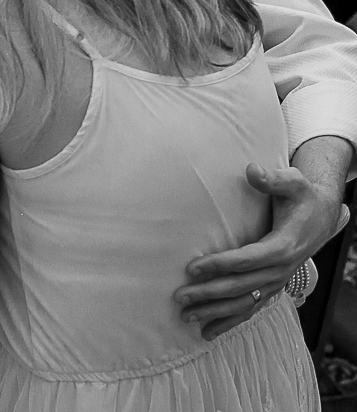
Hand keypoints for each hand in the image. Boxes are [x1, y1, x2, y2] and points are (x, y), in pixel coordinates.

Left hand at [174, 162, 350, 339]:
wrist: (323, 216)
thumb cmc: (302, 197)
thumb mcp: (293, 182)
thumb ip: (273, 179)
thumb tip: (252, 170)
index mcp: (283, 245)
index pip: (248, 259)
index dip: (221, 264)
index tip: (192, 268)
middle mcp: (281, 269)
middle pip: (242, 286)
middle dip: (210, 293)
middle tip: (180, 297)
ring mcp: (278, 282)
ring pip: (245, 303)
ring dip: (216, 312)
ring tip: (186, 317)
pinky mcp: (273, 288)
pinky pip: (251, 310)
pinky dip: (230, 322)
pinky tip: (208, 332)